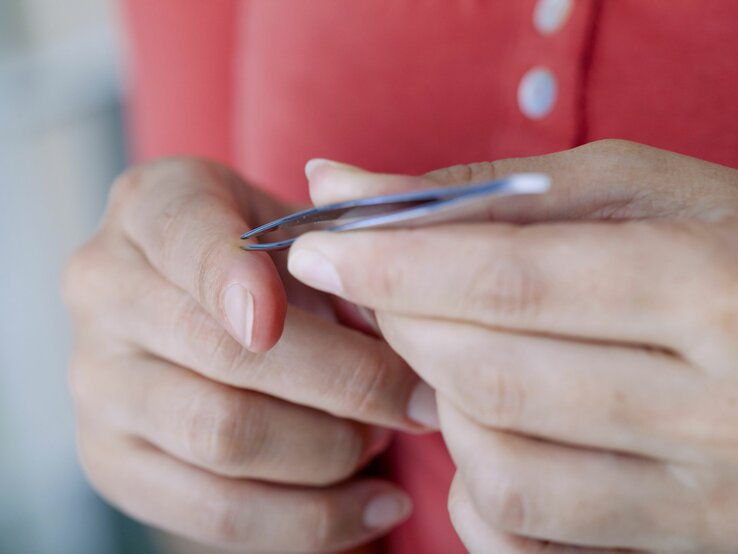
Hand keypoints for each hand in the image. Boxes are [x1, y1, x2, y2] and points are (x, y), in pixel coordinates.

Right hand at [62, 158, 436, 552]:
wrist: (196, 302)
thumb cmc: (262, 256)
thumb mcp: (297, 227)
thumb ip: (342, 258)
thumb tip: (399, 328)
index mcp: (149, 209)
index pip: (186, 237)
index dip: (234, 277)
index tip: (280, 318)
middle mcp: (104, 293)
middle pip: (223, 353)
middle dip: (345, 384)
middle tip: (417, 401)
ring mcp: (98, 384)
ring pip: (223, 438)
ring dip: (330, 452)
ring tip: (386, 442)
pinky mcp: (114, 461)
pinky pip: (215, 514)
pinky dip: (308, 521)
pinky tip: (371, 506)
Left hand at [288, 141, 737, 552]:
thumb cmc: (727, 247)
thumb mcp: (636, 192)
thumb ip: (494, 190)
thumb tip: (346, 183)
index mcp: (712, 290)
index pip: (511, 283)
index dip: (395, 264)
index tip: (319, 244)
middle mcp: (715, 410)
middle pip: (492, 377)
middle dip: (402, 324)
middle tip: (374, 283)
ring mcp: (697, 496)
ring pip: (503, 473)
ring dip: (439, 406)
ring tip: (446, 350)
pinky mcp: (672, 542)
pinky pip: (528, 539)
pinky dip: (475, 486)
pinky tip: (489, 431)